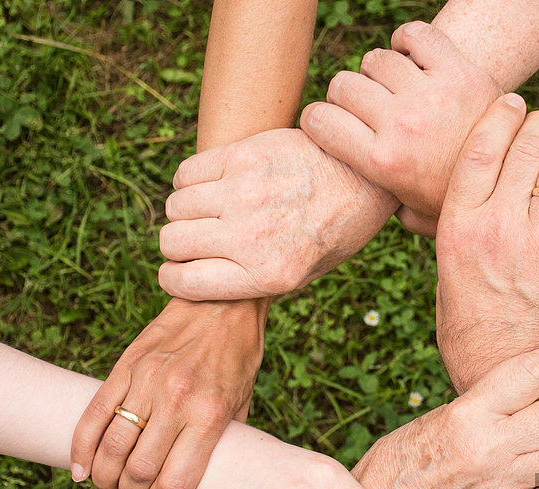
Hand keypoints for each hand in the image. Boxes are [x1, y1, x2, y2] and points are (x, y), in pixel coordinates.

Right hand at [71, 298, 266, 488]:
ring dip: (105, 477)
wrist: (222, 302)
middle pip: (138, 471)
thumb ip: (223, 439)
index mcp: (210, 415)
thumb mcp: (243, 401)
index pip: (175, 482)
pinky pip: (93, 414)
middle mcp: (177, 400)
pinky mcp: (126, 366)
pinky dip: (81, 448)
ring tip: (110, 483)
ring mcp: (147, 382)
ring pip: (111, 447)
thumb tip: (209, 477)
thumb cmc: (238, 356)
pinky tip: (81, 468)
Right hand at [158, 128, 398, 300]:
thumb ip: (255, 281)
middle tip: (198, 238)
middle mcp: (252, 237)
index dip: (173, 278)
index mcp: (268, 275)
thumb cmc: (335, 230)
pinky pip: (187, 173)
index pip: (185, 283)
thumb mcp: (305, 274)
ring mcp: (245, 193)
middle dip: (178, 245)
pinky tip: (213, 184)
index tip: (178, 271)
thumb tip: (202, 280)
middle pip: (172, 242)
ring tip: (209, 210)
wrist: (366, 177)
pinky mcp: (244, 156)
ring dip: (185, 211)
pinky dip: (190, 181)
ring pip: (176, 206)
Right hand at [301, 21, 498, 235]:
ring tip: (393, 90)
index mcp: (382, 163)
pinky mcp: (459, 71)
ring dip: (378, 73)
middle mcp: (401, 124)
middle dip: (345, 97)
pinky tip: (411, 59)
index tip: (327, 125)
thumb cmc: (457, 201)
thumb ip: (380, 205)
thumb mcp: (413, 217)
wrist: (516, 180)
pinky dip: (407, 41)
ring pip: (376, 59)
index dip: (317, 120)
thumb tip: (356, 198)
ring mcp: (431, 94)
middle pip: (343, 85)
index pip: (319, 120)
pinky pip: (415, 35)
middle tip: (364, 110)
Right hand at [435, 95, 538, 392]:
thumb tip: (448, 174)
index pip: (480, 148)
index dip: (500, 114)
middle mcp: (496, 229)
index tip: (512, 100)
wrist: (500, 362)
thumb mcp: (443, 260)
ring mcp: (537, 245)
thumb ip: (447, 217)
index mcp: (457, 226)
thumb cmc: (466, 310)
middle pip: (525, 148)